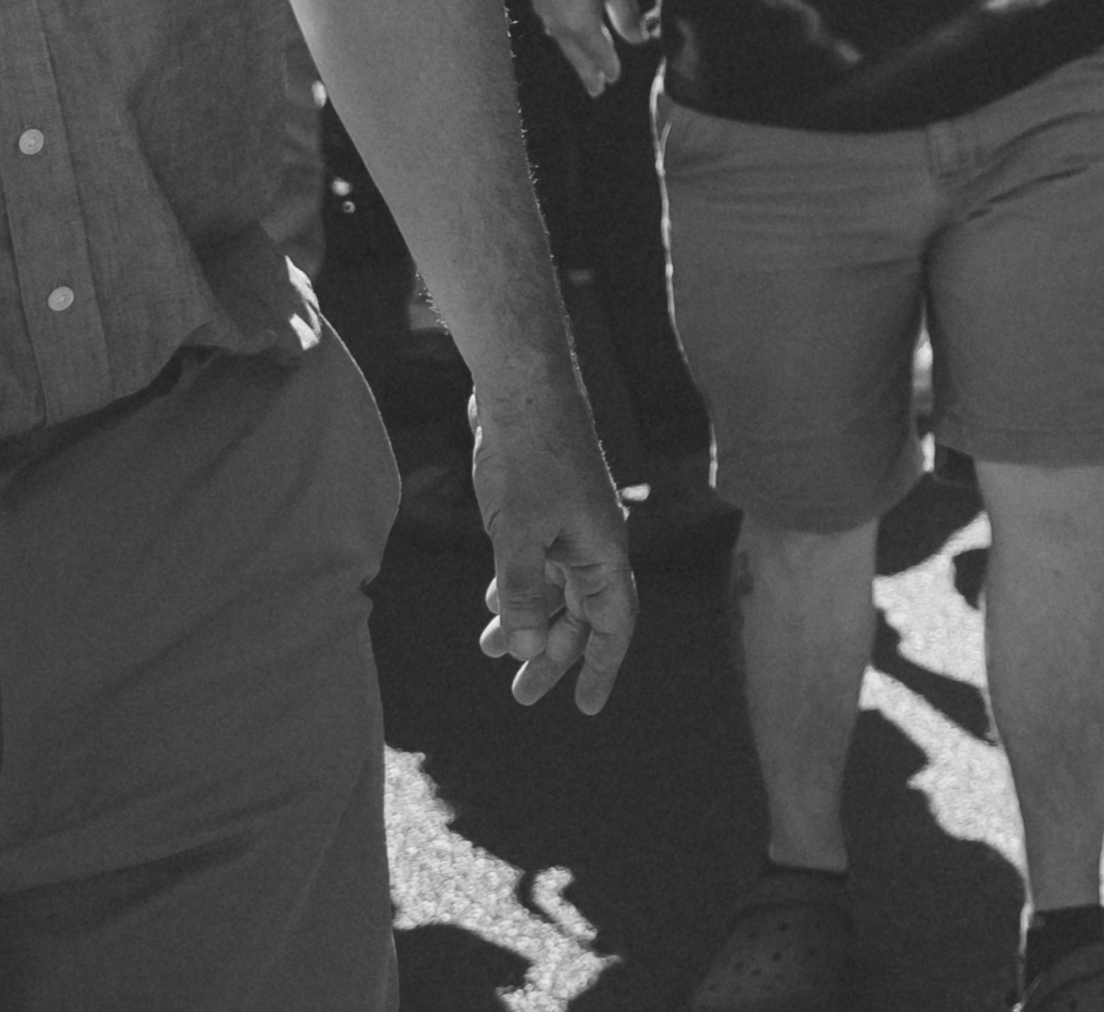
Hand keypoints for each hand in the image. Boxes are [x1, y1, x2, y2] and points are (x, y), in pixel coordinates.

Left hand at [467, 391, 638, 714]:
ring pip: (555, 592)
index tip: (587, 709)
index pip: (613, 624)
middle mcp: (592, 544)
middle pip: (580, 615)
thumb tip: (529, 651)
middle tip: (521, 696)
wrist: (521, 395)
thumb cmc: (529, 459)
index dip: (602, 668)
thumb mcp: (518, 533)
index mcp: (603, 551)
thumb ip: (522, 593)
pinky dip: (515, 592)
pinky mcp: (541, 513)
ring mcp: (567, 528)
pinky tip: (489, 607)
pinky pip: (536, 567)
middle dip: (554, 657)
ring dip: (529, 624)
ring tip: (492, 653)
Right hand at [515, 0, 644, 96]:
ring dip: (575, 55)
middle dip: (588, 72)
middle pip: (577, 55)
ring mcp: (543, 12)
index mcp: (581, 25)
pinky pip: (552, 25)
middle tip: (596, 91)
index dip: (609, 66)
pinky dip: (563, 36)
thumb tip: (638, 40)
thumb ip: (626, 15)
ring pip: (563, 42)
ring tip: (583, 65)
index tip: (613, 79)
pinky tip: (563, 33)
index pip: (599, 53)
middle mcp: (559, 25)